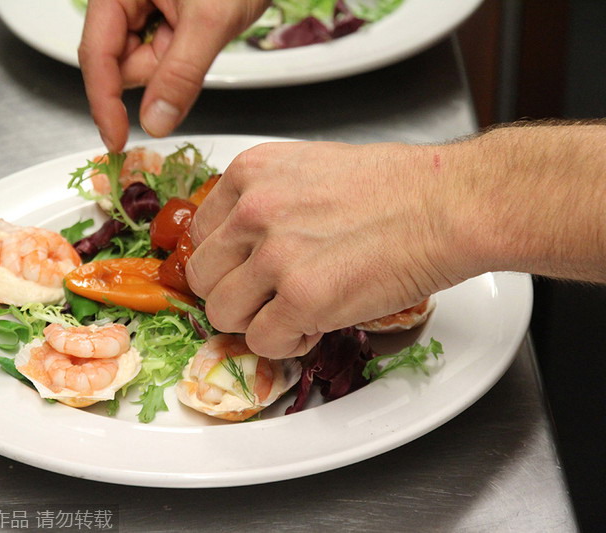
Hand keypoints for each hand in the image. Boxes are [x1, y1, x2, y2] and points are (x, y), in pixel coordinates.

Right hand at [78, 0, 268, 150]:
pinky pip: (162, 57)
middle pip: (119, 63)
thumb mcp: (211, 20)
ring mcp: (143, 10)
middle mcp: (124, 0)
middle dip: (155, 71)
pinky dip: (181, 59)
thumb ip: (180, 74)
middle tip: (191, 45)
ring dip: (173, 65)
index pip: (96, 55)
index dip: (104, 102)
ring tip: (202, 30)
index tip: (116, 139)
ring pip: (142, 64)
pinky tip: (199, 34)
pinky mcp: (162, 20)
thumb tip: (155, 121)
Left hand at [185, 141, 468, 358]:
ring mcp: (274, 255)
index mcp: (251, 172)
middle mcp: (253, 210)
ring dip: (255, 322)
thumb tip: (243, 241)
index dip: (224, 261)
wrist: (447, 205)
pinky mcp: (301, 298)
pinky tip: (315, 325)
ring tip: (293, 312)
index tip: (244, 272)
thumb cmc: (397, 186)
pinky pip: (262, 341)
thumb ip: (266, 200)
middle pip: (203, 276)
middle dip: (234, 294)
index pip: (200, 233)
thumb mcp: (310, 169)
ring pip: (222, 314)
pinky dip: (287, 342)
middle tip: (266, 299)